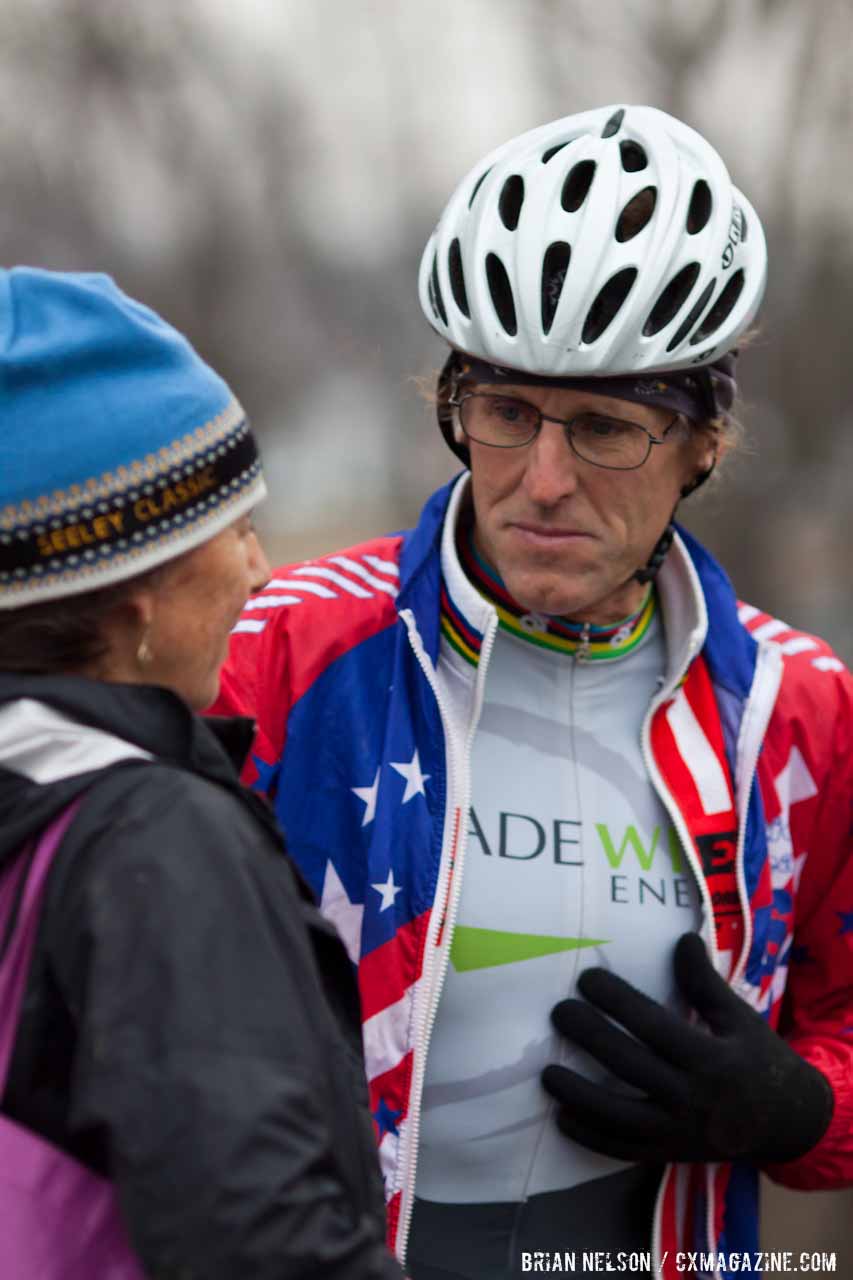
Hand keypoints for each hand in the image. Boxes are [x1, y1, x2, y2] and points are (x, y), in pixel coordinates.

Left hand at [541, 932, 832, 1163]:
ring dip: (579, 1096)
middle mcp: (694, 1098)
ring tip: (546, 1072)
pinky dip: (592, 1137)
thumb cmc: (758, 1059)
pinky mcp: (670, 1155)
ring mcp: (680, 1132)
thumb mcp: (739, 1018)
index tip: (586, 978)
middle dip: (591, 1037)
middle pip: (631, 1067)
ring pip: (621, 1117)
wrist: (789, 1123)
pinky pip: (624, 1150)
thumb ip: (706, 983)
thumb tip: (683, 938)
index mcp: (713, 1059)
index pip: (655, 1026)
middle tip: (558, 1011)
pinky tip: (562, 1118)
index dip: (618, 1001)